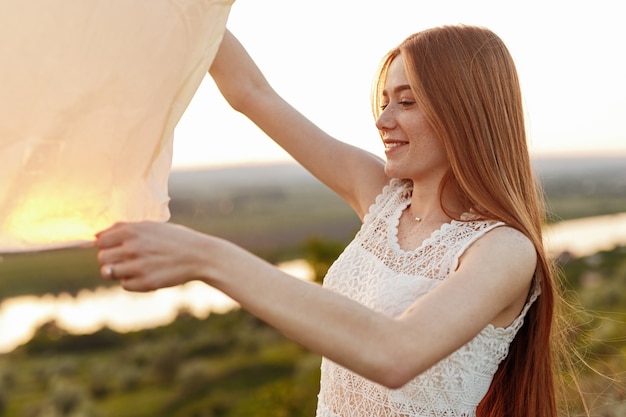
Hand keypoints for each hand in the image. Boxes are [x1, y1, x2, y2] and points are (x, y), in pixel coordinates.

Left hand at [95, 221, 212, 291]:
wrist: (200, 256)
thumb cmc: (175, 239)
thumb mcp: (152, 226)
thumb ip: (125, 229)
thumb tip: (98, 237)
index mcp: (132, 231)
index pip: (100, 240)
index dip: (107, 245)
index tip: (117, 248)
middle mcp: (132, 247)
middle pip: (102, 258)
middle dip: (111, 260)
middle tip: (128, 259)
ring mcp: (138, 266)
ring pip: (110, 273)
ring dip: (120, 272)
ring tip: (135, 268)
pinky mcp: (146, 283)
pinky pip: (125, 285)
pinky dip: (132, 282)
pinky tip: (147, 275)